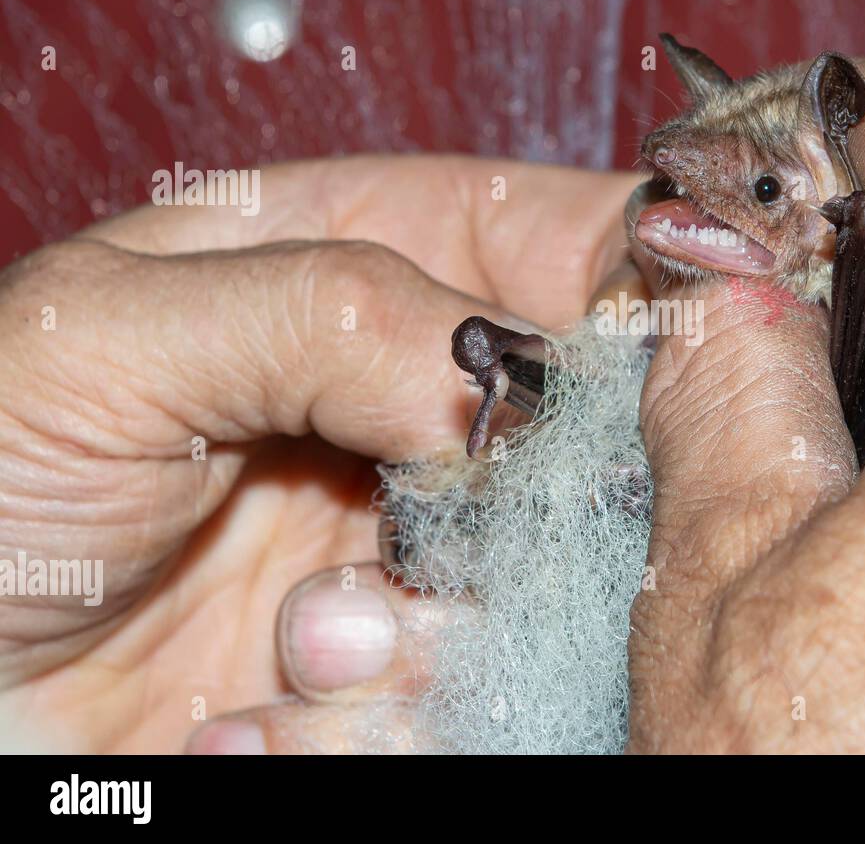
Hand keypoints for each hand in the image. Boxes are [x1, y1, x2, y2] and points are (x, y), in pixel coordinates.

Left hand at [0, 154, 636, 751]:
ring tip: (308, 642)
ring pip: (553, 571)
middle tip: (448, 531)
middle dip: (549, 490)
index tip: (669, 346)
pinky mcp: (400, 661)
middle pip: (592, 416)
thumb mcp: (109, 341)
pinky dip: (387, 718)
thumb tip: (503, 376)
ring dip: (442, 628)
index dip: (643, 275)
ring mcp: (413, 538)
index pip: (566, 232)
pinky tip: (266, 714)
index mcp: (357, 261)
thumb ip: (323, 309)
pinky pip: (479, 686)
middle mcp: (407, 398)